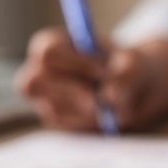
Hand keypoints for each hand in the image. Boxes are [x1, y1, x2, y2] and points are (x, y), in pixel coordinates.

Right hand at [15, 28, 167, 130]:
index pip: (47, 50)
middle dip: (70, 91)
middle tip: (99, 98)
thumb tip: (110, 94)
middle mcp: (40, 68)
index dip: (73, 62)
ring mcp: (43, 96)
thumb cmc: (128, 67)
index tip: (104, 69)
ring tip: (104, 103)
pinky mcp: (53, 117)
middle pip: (31, 82)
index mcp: (56, 43)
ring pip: (49, 107)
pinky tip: (100, 112)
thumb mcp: (135, 64)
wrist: (134, 88)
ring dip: (80, 108)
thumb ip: (126, 73)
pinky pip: (62, 124)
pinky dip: (84, 120)